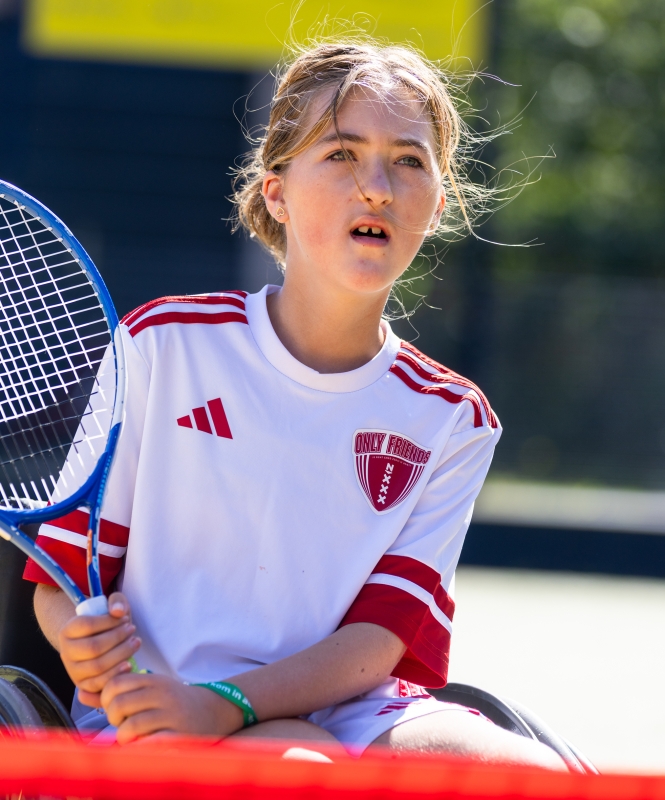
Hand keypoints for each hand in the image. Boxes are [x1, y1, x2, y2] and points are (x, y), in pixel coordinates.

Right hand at [58, 591, 140, 707]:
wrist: (96, 642)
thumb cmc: (106, 624)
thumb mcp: (111, 607)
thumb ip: (116, 601)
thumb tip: (118, 611)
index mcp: (67, 630)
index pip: (87, 625)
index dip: (110, 621)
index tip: (125, 618)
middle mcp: (66, 652)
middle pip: (93, 647)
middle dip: (118, 638)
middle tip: (132, 630)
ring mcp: (73, 670)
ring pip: (97, 666)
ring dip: (121, 654)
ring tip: (135, 642)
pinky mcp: (82, 684)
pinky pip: (98, 684)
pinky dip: (115, 675)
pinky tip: (129, 664)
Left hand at [101, 673, 244, 743]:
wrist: (213, 710)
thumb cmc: (173, 701)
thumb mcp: (149, 689)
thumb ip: (116, 692)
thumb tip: (81, 692)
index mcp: (153, 679)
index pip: (115, 683)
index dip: (107, 699)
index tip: (115, 707)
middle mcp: (162, 693)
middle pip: (119, 704)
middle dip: (114, 718)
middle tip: (123, 723)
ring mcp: (171, 714)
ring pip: (130, 726)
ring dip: (125, 737)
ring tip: (133, 737)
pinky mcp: (179, 734)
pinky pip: (149, 743)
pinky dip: (140, 748)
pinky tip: (144, 745)